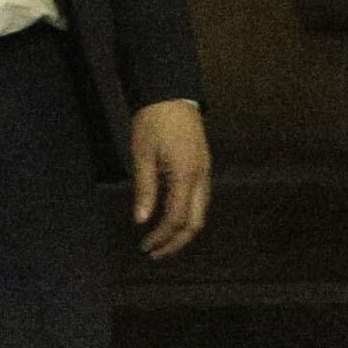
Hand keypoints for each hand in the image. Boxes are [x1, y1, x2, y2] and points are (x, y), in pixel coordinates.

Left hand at [131, 99, 210, 259]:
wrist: (172, 94)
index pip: (177, 219)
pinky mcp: (203, 168)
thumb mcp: (142, 154)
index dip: (162, 237)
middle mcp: (202, 180)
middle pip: (195, 224)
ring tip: (161, 242)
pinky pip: (199, 201)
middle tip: (154, 253)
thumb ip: (145, 189)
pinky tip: (170, 219)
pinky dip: (186, 217)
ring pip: (200, 214)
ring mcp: (206, 174)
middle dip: (176, 243)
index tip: (145, 246)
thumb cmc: (153, 121)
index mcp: (186, 176)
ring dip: (182, 232)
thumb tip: (141, 220)